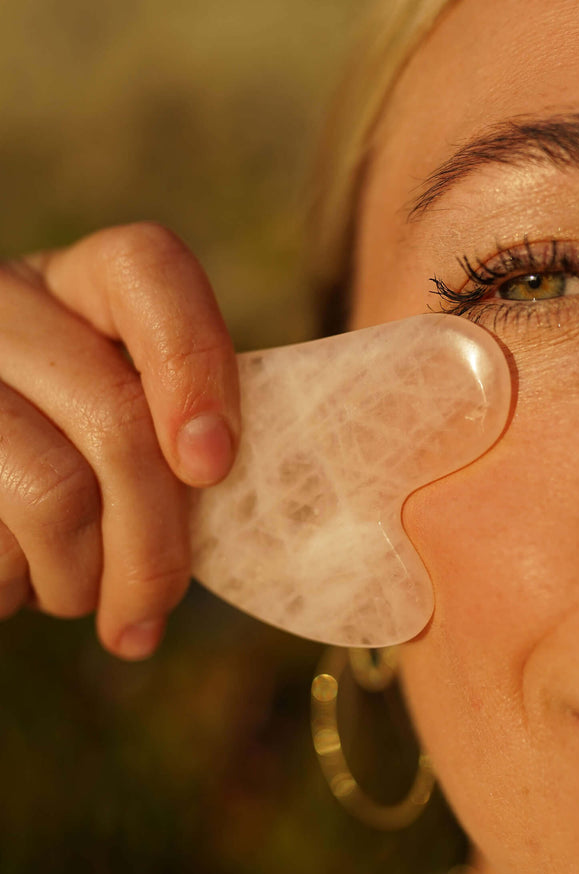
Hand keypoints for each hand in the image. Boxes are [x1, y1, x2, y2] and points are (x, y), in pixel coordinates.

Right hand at [0, 223, 239, 658]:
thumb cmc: (67, 477)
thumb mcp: (123, 431)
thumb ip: (181, 432)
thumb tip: (258, 485)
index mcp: (73, 284)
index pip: (147, 268)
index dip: (194, 363)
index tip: (213, 467)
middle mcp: (3, 303)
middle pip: (115, 412)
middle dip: (155, 539)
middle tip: (154, 606)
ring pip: (57, 490)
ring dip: (86, 579)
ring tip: (82, 599)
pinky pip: (0, 538)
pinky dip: (23, 585)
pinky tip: (18, 583)